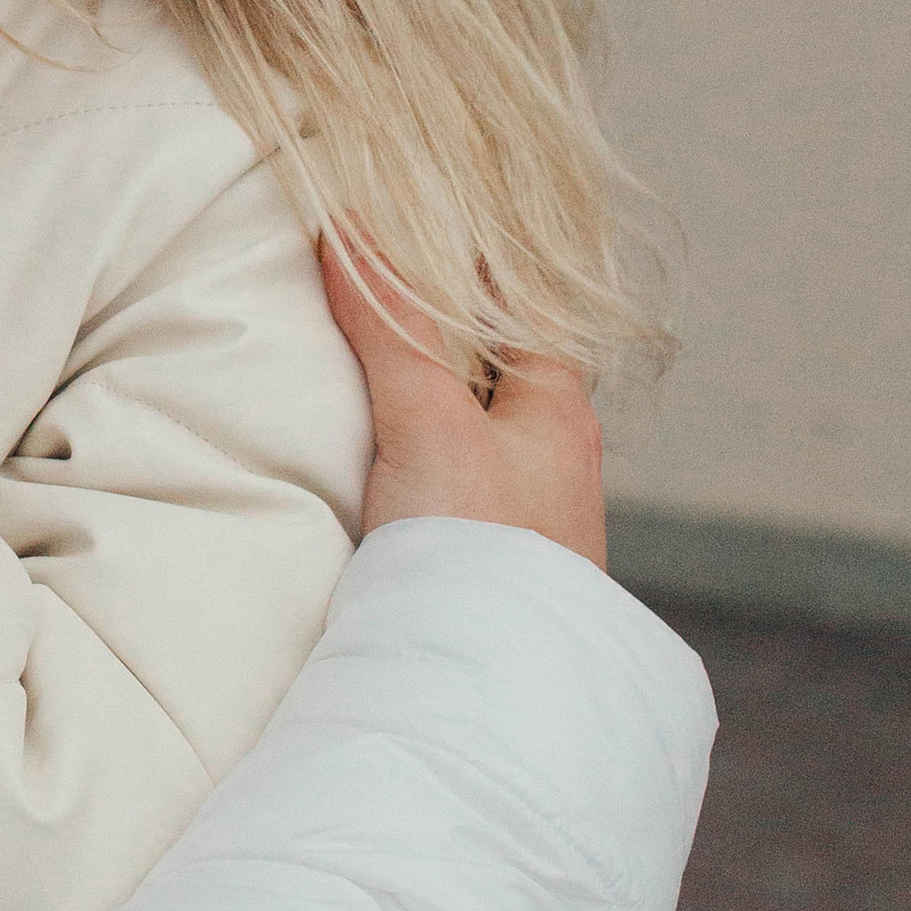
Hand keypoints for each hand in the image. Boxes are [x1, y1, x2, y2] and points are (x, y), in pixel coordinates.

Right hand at [325, 237, 607, 571]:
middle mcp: (550, 455)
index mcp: (558, 409)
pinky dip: (418, 447)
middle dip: (445, 324)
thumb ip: (393, 329)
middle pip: (497, 364)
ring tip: (366, 351)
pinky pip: (454, 477)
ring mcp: (522, 512)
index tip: (427, 217)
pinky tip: (379, 450)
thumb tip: (352, 231)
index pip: (526, 306)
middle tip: (380, 276)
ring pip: (475, 423)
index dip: (479, 259)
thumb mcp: (429, 420)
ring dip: (430, 390)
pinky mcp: (486, 557)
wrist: (488, 693)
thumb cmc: (481, 549)